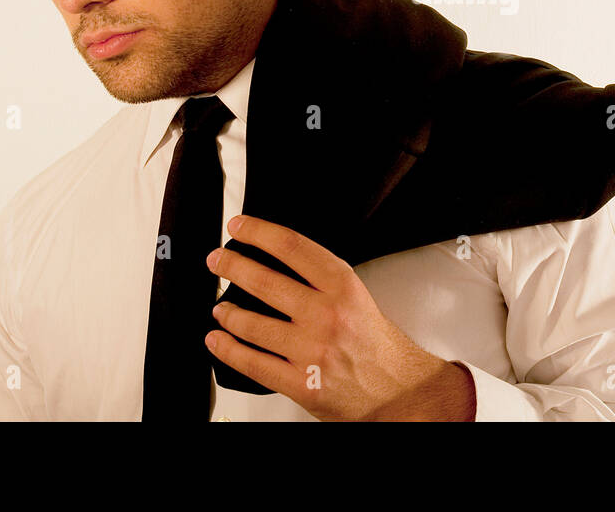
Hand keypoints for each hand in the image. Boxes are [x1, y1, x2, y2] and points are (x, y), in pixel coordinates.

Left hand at [205, 214, 475, 420]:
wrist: (398, 390)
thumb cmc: (377, 344)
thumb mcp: (357, 296)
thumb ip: (320, 280)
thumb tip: (273, 262)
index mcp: (343, 287)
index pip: (291, 247)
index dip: (258, 232)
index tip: (239, 226)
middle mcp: (327, 316)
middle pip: (264, 281)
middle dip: (231, 266)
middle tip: (216, 260)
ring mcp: (311, 351)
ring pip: (251, 323)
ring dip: (226, 312)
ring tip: (220, 307)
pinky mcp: (301, 384)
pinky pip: (252, 363)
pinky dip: (227, 349)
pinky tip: (218, 340)